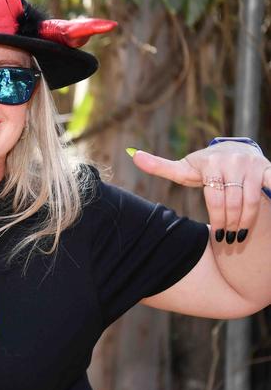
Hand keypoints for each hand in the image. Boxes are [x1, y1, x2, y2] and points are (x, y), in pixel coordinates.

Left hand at [129, 142, 270, 243]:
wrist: (233, 149)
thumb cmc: (203, 165)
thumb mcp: (183, 168)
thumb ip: (159, 166)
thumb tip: (132, 156)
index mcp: (210, 163)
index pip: (214, 198)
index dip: (218, 219)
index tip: (218, 236)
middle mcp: (232, 161)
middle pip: (232, 202)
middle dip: (231, 224)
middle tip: (229, 240)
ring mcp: (252, 165)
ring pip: (251, 200)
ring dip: (247, 222)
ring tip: (240, 236)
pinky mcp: (267, 169)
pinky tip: (266, 219)